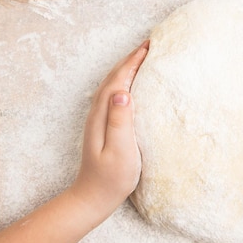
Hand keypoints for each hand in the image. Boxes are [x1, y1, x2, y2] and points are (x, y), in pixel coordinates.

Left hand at [70, 41, 148, 220]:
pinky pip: (114, 93)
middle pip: (114, 77)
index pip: (119, 79)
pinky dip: (125, 81)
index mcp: (103, 114)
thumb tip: (121, 92)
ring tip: (143, 57)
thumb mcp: (120, 150)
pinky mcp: (104, 125)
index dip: (133, 61)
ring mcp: (99, 118)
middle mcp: (98, 112)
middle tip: (150, 45)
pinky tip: (133, 84)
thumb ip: (120, 121)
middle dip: (131, 58)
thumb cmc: (111, 178)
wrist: (92, 198)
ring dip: (127, 67)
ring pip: (113, 83)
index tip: (149, 46)